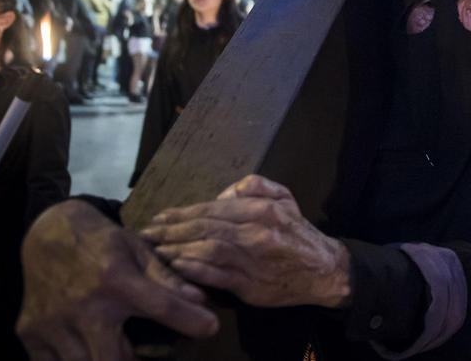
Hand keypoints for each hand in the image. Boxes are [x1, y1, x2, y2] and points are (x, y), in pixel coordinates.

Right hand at [17, 200, 217, 359]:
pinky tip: (87, 352)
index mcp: (114, 279)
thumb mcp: (137, 250)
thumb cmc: (101, 243)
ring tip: (119, 350)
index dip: (190, 320)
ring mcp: (52, 323)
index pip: (160, 305)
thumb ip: (166, 277)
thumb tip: (200, 299)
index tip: (211, 327)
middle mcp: (83, 305)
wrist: (46, 234)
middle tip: (148, 357)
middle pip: (111, 359)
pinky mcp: (29, 334)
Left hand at [142, 175, 351, 309]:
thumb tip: (222, 194)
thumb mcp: (284, 197)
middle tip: (147, 233)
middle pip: (205, 228)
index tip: (159, 215)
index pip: (213, 208)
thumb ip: (254, 186)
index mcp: (262, 210)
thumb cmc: (298, 232)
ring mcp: (253, 260)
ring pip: (207, 250)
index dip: (182, 212)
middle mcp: (256, 232)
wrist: (323, 270)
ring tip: (155, 249)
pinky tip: (176, 266)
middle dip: (171, 230)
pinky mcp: (250, 285)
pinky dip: (194, 270)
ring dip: (176, 249)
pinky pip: (216, 276)